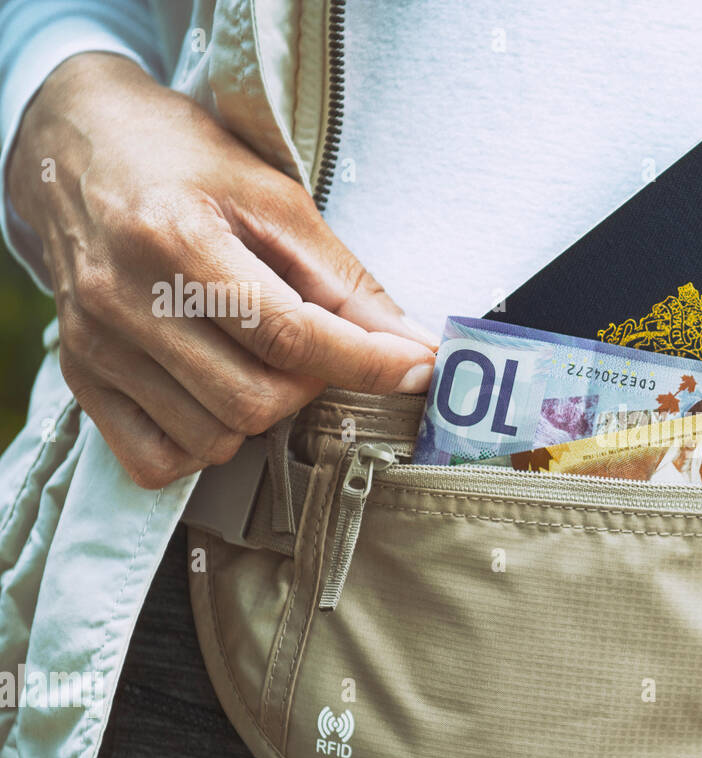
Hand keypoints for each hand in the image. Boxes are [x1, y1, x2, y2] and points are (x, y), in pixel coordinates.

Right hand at [7, 53, 437, 487]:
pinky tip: (216, 395)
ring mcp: (96, 347)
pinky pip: (158, 460)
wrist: (80, 150)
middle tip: (314, 347)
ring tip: (258, 360)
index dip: (366, 364)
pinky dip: (204, 444)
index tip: (417, 370)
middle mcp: (124, 300)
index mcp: (176, 238)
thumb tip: (414, 346)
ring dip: (261, 414)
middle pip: (254, 400)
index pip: (290, 335)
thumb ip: (346, 281)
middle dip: (310, 387)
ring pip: (213, 439)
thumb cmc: (186, 164)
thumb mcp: (276, 199)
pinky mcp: (82, 380)